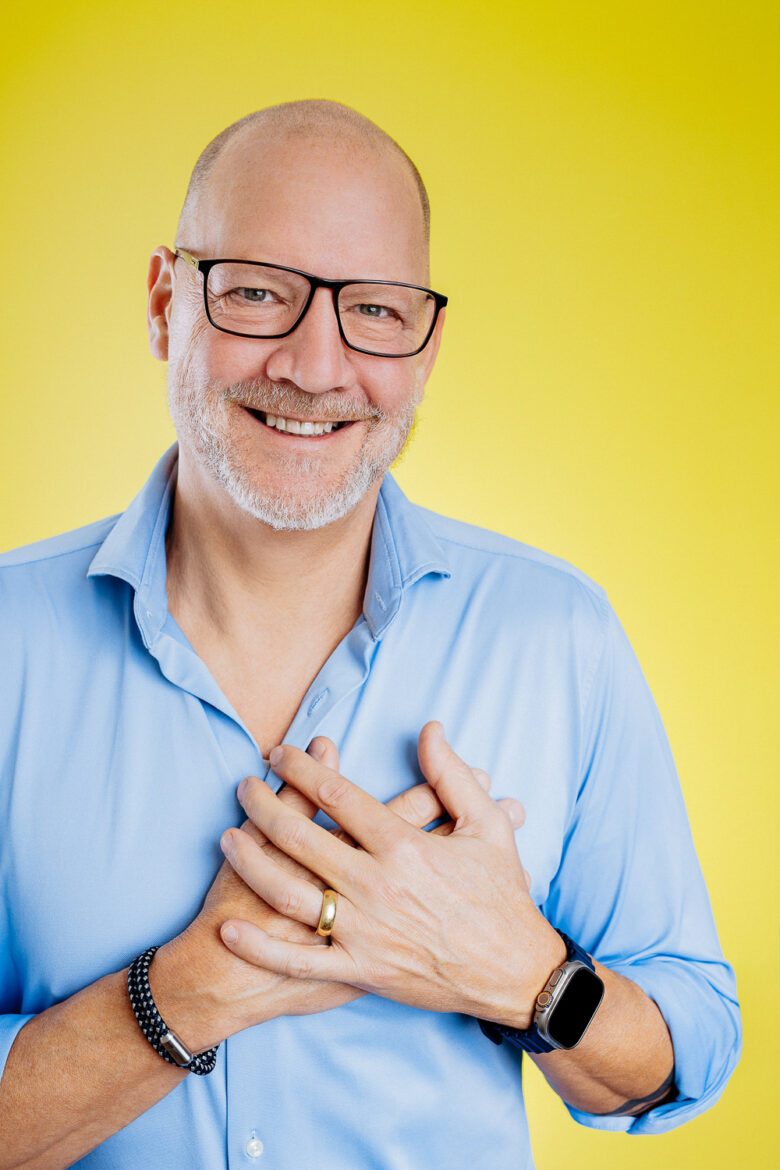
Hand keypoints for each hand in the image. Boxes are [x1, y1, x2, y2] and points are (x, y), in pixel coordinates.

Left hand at [218, 722, 554, 1027]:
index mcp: (403, 845)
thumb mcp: (487, 825)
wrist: (516, 972)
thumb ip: (450, 774)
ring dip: (251, 862)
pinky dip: (261, 946)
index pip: (336, 794)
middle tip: (243, 786)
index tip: (279, 752)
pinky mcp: (360, 970)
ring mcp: (364, 931)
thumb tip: (428, 729)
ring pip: (290, 892)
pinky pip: (299, 960)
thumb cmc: (502, 895)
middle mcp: (376, 885)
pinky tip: (230, 928)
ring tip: (226, 837)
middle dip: (264, 806)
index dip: (301, 768)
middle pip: (302, 837)